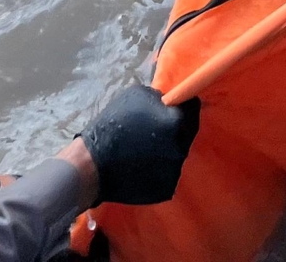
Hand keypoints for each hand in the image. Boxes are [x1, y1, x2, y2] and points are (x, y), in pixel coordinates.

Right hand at [77, 83, 198, 205]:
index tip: (174, 107)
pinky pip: (167, 173)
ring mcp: (174, 172)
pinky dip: (158, 169)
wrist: (92, 166)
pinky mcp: (165, 190)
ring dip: (166, 149)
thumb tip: (168, 101)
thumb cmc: (112, 126)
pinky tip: (141, 166)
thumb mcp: (135, 96)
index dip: (184, 105)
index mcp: (176, 123)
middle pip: (186, 133)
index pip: (193, 108)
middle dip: (175, 128)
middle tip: (155, 128)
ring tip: (145, 149)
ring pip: (177, 154)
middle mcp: (181, 148)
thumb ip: (158, 98)